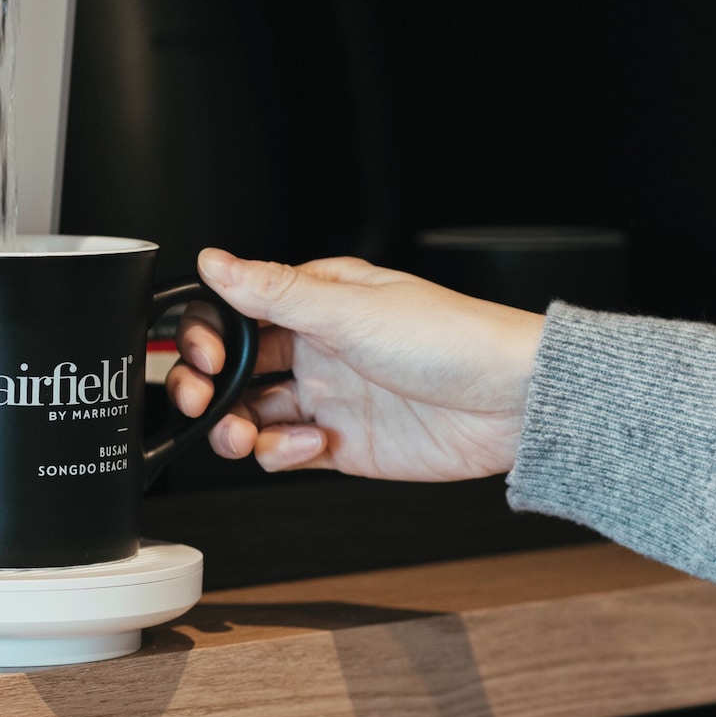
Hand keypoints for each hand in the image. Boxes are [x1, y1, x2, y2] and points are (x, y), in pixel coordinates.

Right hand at [167, 249, 544, 478]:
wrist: (512, 403)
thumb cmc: (453, 339)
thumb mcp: (353, 310)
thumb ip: (275, 292)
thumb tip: (215, 261)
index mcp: (317, 301)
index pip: (237, 312)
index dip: (208, 335)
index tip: (202, 356)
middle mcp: (318, 346)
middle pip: (235, 368)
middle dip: (207, 386)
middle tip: (204, 400)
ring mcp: (330, 395)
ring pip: (253, 415)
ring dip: (237, 428)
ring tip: (247, 435)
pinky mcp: (344, 443)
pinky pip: (287, 453)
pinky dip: (282, 454)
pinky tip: (310, 444)